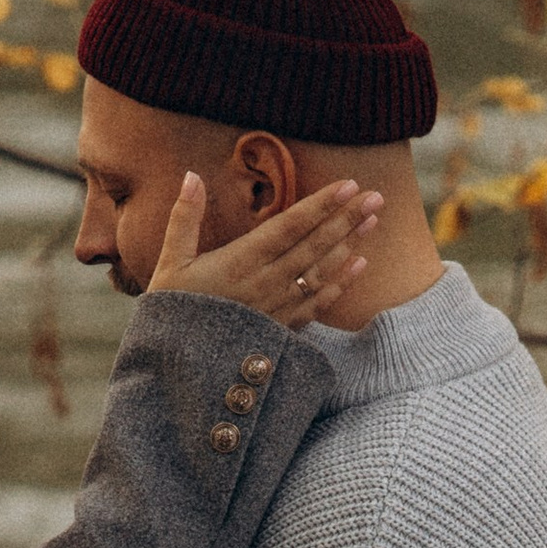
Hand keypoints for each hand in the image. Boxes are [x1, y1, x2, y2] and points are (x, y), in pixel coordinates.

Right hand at [147, 173, 382, 325]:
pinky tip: (360, 266)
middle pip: (314, 246)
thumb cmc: (172, 314)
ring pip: (321, 272)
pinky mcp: (281, 331)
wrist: (178, 373)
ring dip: (350, 245)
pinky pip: (317, 305)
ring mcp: (277, 309)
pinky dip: (340, 285)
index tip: (348, 184)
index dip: (320, 205)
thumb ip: (184, 218)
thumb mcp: (170, 264)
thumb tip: (191, 175)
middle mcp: (265, 284)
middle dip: (346, 219)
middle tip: (376, 196)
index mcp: (239, 262)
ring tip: (373, 221)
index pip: (289, 226)